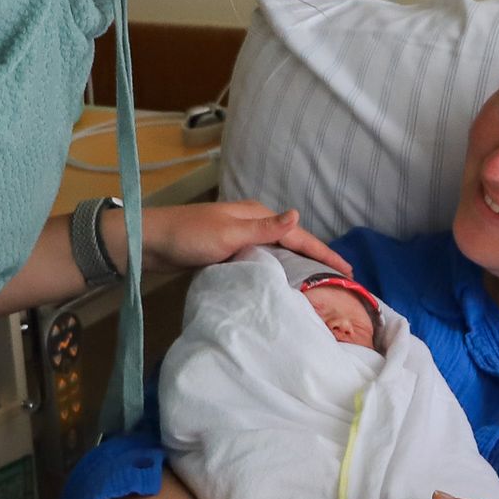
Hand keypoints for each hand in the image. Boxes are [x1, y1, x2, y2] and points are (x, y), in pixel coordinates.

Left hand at [138, 201, 350, 276]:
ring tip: (319, 284)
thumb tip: (298, 216)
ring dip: (299, 265)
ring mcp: (241, 237)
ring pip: (279, 252)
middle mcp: (252, 223)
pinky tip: (282, 283)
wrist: (150, 243)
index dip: (325, 252)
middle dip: (317, 258)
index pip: (299, 235)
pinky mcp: (229, 251)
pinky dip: (278, 270)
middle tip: (340, 280)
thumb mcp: (228, 234)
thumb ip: (264, 229)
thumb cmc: (188, 236)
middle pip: (293, 242)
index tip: (348, 270)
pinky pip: (264, 260)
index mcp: (256, 215)